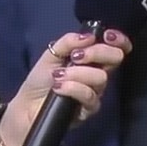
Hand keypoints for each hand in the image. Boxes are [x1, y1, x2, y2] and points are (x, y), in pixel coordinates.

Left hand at [0, 28, 131, 145]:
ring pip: (100, 77)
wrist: (27, 105)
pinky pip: (89, 95)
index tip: (107, 36)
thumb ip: (68, 42)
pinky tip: (58, 87)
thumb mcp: (51, 54)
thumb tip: (89, 36)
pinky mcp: (89, 109)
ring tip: (57, 76)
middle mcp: (97, 73)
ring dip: (77, 74)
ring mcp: (95, 92)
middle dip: (97, 52)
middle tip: (76, 57)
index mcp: (92, 59)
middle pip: (116, 58)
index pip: (116, 47)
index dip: (119, 40)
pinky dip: (73, 88)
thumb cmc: (40, 79)